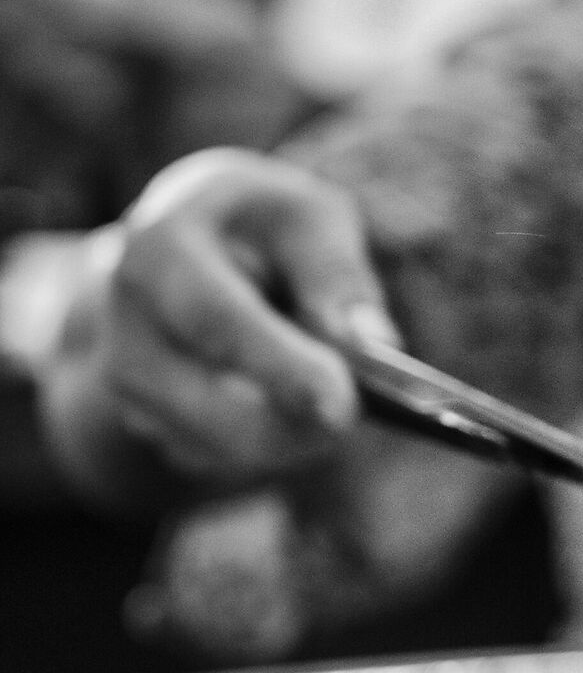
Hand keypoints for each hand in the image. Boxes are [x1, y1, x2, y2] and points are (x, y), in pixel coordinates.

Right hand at [44, 148, 398, 501]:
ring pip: (209, 443)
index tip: (343, 407)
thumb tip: (368, 343)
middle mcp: (125, 316)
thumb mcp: (308, 216)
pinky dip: (264, 445)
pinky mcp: (140, 416)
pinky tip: (285, 402)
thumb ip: (337, 272)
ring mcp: (124, 373)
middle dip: (285, 426)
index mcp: (162, 247)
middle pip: (200, 401)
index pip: (215, 319)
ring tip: (326, 393)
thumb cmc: (262, 225)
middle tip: (350, 421)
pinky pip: (211, 456)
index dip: (279, 368)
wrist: (187, 243)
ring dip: (283, 438)